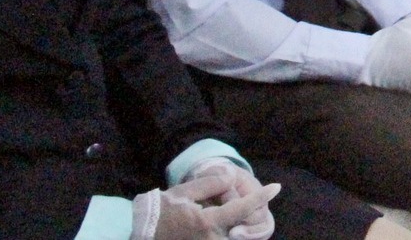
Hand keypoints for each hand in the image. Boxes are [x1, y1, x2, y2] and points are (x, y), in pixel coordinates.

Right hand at [133, 174, 281, 239]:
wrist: (135, 233)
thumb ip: (211, 183)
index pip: (242, 209)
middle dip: (252, 222)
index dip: (260, 197)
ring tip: (243, 220)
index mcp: (207, 224)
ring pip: (232, 238)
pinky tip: (231, 226)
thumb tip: (231, 177)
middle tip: (256, 209)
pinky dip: (228, 233)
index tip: (276, 187)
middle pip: (242, 231)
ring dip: (240, 229)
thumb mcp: (184, 192)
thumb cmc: (159, 211)